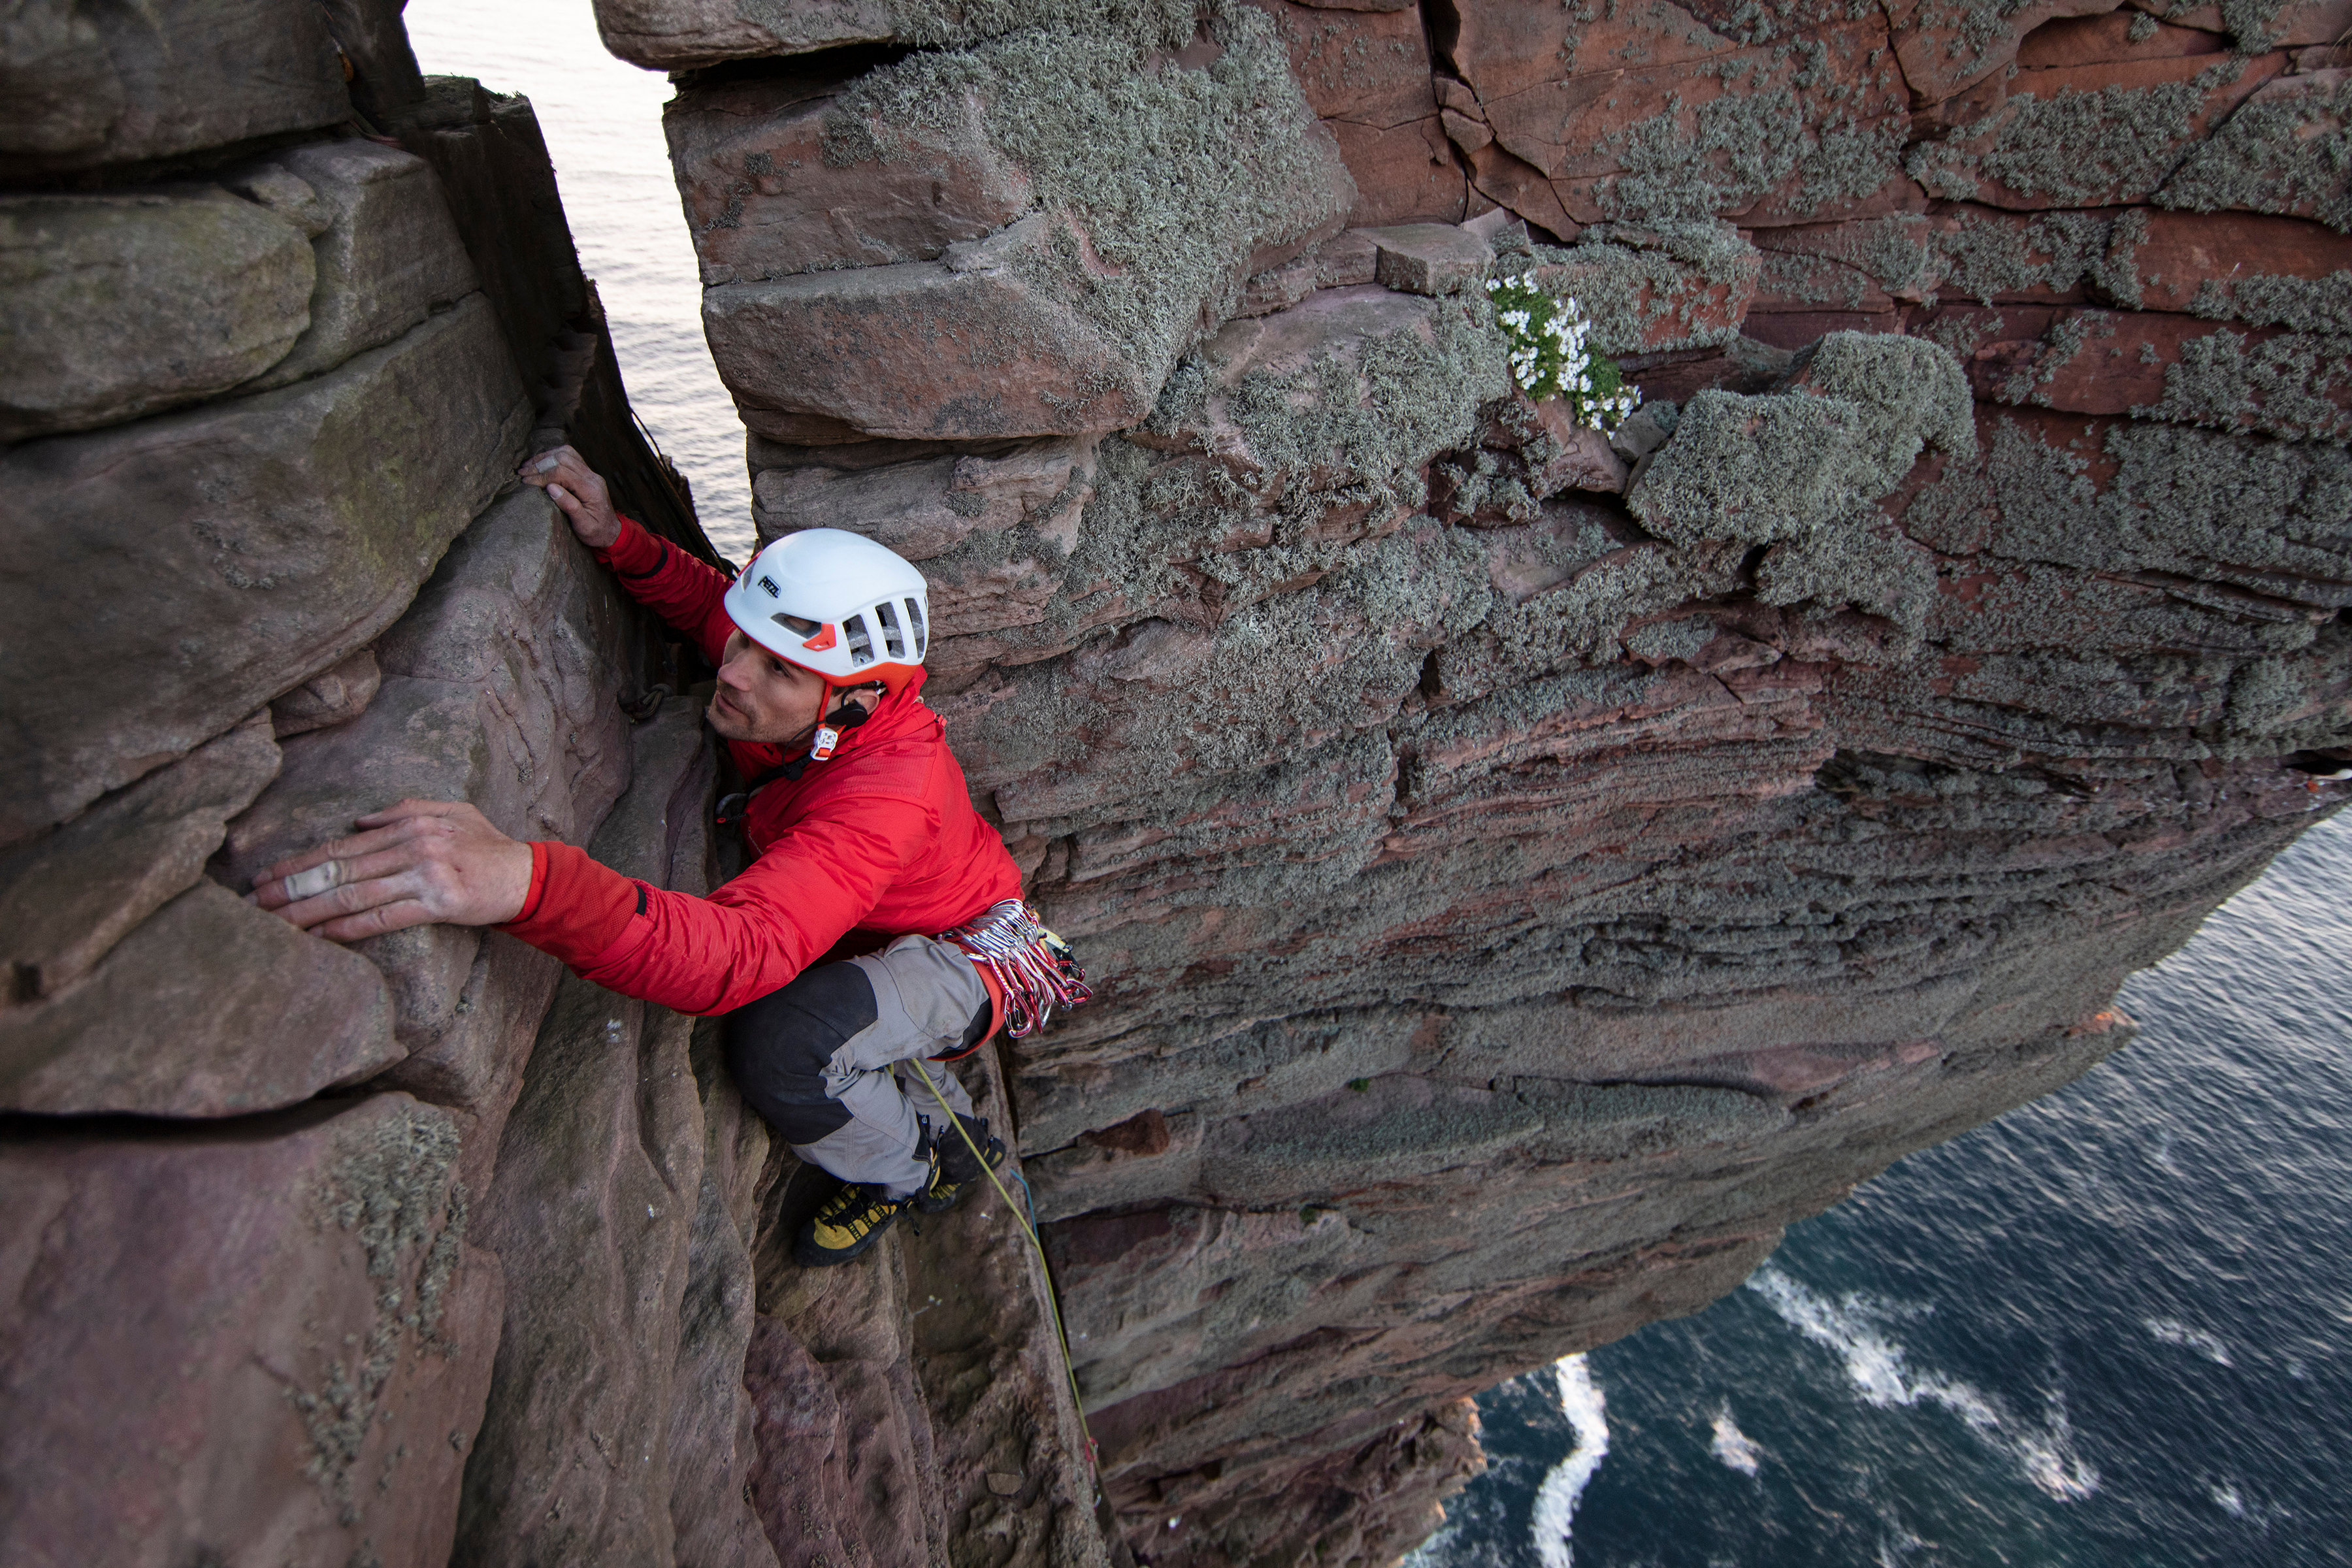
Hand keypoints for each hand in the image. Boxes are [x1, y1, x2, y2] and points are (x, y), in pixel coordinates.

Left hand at [253, 800, 533, 940]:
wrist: (529, 875)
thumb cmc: (489, 845)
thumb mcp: (451, 811)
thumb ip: (404, 809)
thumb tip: (359, 820)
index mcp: (410, 823)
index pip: (342, 844)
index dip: (299, 862)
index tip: (265, 877)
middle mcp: (413, 845)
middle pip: (340, 869)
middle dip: (292, 889)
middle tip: (254, 905)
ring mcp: (426, 874)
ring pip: (354, 894)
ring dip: (309, 912)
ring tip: (275, 924)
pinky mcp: (439, 903)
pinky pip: (383, 918)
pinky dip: (347, 929)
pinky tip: (320, 937)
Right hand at [517, 444, 620, 549]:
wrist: (611, 532)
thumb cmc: (597, 532)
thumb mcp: (583, 526)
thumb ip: (569, 506)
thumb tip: (550, 487)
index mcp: (591, 489)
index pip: (562, 473)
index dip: (541, 476)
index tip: (526, 483)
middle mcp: (592, 477)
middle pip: (563, 458)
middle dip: (540, 464)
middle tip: (522, 474)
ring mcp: (590, 473)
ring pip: (566, 453)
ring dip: (545, 458)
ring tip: (527, 467)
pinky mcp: (587, 473)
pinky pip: (570, 456)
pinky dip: (553, 457)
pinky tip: (541, 464)